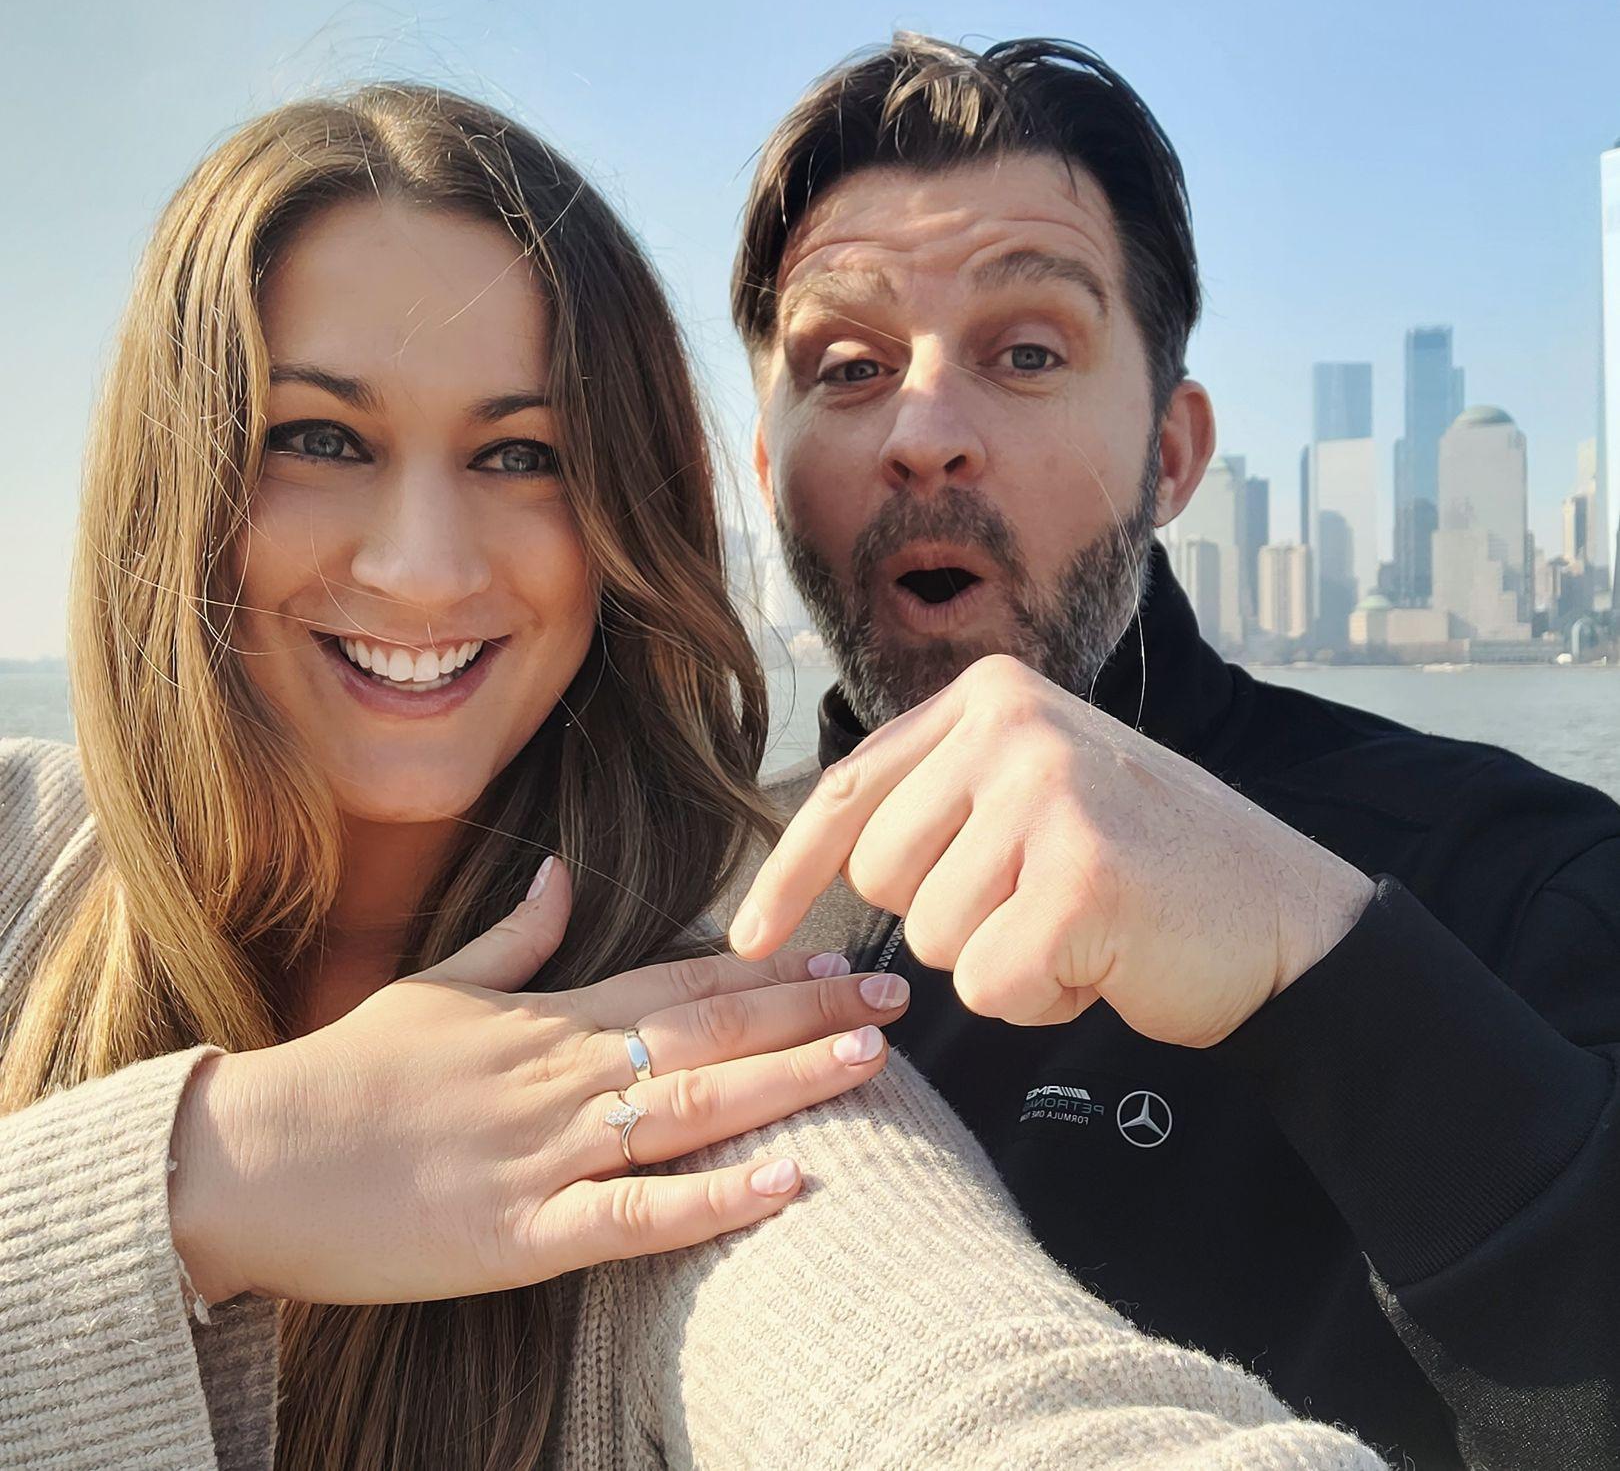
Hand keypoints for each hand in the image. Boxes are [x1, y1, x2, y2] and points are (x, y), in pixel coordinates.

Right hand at [170, 857, 905, 1304]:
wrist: (252, 1159)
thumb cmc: (346, 1073)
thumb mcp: (433, 986)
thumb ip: (516, 936)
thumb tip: (566, 874)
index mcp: (550, 1016)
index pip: (683, 978)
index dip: (767, 968)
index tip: (835, 954)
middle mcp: (566, 1071)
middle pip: (711, 1029)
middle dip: (810, 1011)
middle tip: (895, 995)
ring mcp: (550, 1148)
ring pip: (694, 1105)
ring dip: (790, 1079)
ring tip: (872, 1060)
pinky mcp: (523, 1231)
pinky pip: (636, 1213)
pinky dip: (715, 1198)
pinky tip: (787, 1179)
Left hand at [729, 654, 1372, 1044]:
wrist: (1288, 917)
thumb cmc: (1144, 867)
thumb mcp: (1034, 793)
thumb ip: (941, 800)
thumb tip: (818, 861)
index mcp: (990, 695)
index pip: (848, 791)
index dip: (790, 873)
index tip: (751, 937)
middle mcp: (1012, 723)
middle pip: (883, 875)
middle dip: (951, 918)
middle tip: (1044, 900)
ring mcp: (1049, 791)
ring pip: (934, 936)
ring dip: (1001, 959)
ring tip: (1081, 922)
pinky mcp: (1082, 874)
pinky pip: (990, 985)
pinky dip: (1041, 998)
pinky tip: (1103, 957)